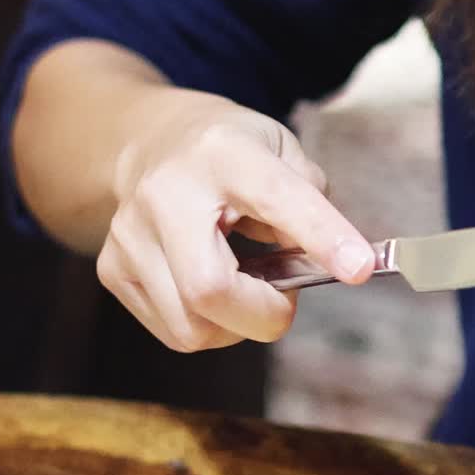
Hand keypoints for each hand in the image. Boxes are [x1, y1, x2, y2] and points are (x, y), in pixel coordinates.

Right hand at [96, 91, 373, 351]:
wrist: (147, 140)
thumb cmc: (230, 155)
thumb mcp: (281, 153)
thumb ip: (314, 205)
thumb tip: (339, 263)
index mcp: (224, 153)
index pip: (279, 199)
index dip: (324, 238)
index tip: (361, 269)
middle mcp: (166, 193)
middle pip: (210, 289)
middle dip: (265, 314)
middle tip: (284, 294)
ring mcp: (130, 236)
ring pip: (193, 328)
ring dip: (238, 324)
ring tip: (246, 283)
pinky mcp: (114, 272)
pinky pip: (177, 333)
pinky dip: (211, 325)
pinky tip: (216, 286)